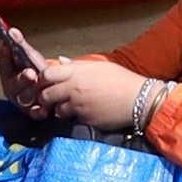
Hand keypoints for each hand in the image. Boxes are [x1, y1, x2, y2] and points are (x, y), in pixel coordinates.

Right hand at [2, 49, 52, 114]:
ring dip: (32, 91)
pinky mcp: (33, 112)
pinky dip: (39, 111)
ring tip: (42, 86)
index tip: (9, 47)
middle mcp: (12, 88)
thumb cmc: (36, 71)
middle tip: (30, 73)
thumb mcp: (29, 56)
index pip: (4, 64)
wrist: (50, 88)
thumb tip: (11, 30)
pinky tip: (44, 107)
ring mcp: (22, 101)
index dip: (6, 56)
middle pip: (14, 84)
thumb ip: (20, 44)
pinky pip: (35, 113)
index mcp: (8, 74)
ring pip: (25, 97)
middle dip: (22, 78)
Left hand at [32, 56, 157, 132]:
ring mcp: (78, 105)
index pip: (46, 74)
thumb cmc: (121, 80)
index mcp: (76, 72)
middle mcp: (73, 88)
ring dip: (60, 109)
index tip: (45, 83)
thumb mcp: (99, 67)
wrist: (138, 100)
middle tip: (51, 99)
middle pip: (46, 95)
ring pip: (57, 110)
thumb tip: (61, 62)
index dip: (42, 79)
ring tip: (70, 106)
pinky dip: (74, 117)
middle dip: (46, 98)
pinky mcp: (84, 119)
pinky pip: (72, 119)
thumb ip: (77, 66)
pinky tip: (84, 112)